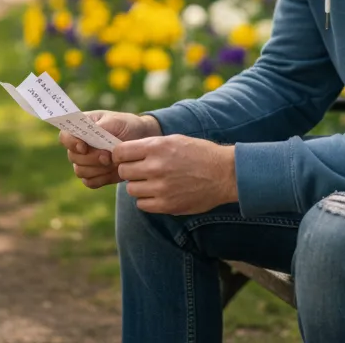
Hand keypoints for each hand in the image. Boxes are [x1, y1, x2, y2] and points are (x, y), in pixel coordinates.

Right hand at [60, 111, 161, 189]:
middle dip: (91, 158)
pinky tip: (114, 171)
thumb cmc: (126, 126)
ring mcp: (85, 162)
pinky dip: (102, 178)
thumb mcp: (117, 120)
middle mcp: (79, 145)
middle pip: (72, 157)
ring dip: (98, 169)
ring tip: (114, 162)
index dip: (71, 143)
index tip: (84, 147)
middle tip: (108, 156)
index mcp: (80, 128)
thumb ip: (102, 126)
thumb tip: (90, 132)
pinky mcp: (94, 175)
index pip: (64, 136)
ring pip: (80, 171)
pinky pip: (90, 182)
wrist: (140, 141)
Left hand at [113, 135, 237, 214]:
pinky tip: (159, 193)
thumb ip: (150, 146)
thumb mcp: (174, 140)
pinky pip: (142, 204)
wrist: (224, 174)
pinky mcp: (167, 205)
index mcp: (156, 147)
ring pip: (131, 189)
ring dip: (139, 186)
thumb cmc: (200, 153)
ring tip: (153, 182)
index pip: (120, 152)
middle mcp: (155, 167)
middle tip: (142, 171)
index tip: (126, 158)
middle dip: (131, 171)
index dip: (121, 156)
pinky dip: (147, 200)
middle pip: (124, 171)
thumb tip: (126, 152)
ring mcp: (160, 188)